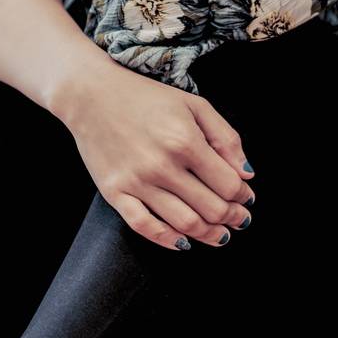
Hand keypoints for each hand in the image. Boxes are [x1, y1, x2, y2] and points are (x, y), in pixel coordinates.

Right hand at [53, 58, 255, 250]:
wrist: (90, 94)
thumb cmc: (144, 97)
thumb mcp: (194, 105)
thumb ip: (225, 138)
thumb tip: (247, 174)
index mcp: (185, 142)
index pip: (229, 185)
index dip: (243, 196)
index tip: (246, 199)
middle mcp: (162, 165)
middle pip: (211, 208)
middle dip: (232, 218)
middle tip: (238, 220)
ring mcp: (136, 182)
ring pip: (184, 223)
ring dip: (209, 234)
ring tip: (220, 235)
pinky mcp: (114, 192)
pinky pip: (144, 227)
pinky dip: (168, 240)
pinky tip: (183, 242)